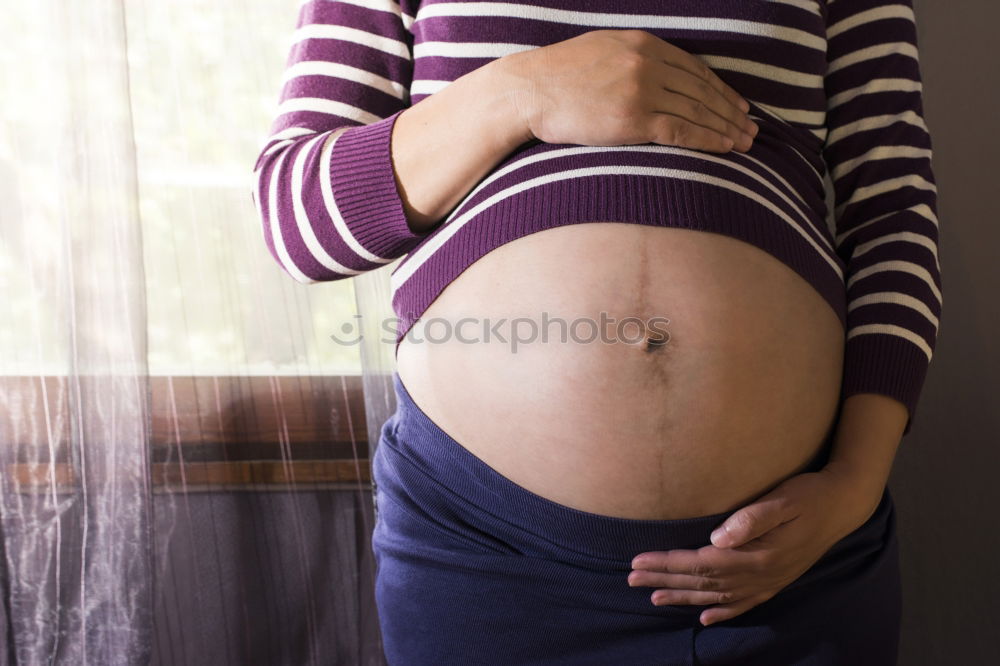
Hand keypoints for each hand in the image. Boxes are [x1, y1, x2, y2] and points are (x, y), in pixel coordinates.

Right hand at [504, 29, 758, 151]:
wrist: (529, 90)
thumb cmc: (558, 77)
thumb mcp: (601, 52)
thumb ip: (632, 59)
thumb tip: (654, 75)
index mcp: (643, 44)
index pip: (694, 68)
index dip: (721, 89)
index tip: (738, 105)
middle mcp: (648, 64)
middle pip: (702, 90)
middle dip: (731, 111)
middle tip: (752, 128)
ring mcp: (642, 91)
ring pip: (697, 111)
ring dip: (726, 128)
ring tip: (746, 143)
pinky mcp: (633, 119)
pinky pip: (681, 130)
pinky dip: (708, 140)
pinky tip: (724, 148)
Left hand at [627, 465, 878, 625]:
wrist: (845, 505)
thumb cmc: (809, 495)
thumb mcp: (783, 499)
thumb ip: (751, 518)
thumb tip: (718, 537)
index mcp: (756, 555)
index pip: (700, 563)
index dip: (667, 564)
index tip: (637, 561)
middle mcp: (760, 574)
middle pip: (702, 582)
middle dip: (664, 581)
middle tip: (631, 579)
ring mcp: (768, 581)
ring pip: (717, 596)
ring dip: (684, 598)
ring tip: (654, 599)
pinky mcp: (775, 580)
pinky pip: (743, 604)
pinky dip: (721, 613)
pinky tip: (704, 619)